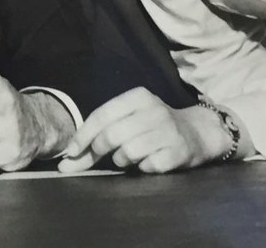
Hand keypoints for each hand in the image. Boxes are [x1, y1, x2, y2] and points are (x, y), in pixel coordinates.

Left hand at [57, 87, 232, 174]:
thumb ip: (99, 136)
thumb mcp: (130, 119)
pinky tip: (149, 161)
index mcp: (138, 97)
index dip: (83, 135)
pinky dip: (142, 168)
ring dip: (122, 160)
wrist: (198, 132)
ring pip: (127, 152)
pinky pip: (147, 167)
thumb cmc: (153, 126)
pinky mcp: (178, 152)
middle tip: (99, 156)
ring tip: (129, 157)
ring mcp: (168, 131)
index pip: (102, 115)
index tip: (71, 153)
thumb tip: (66, 164)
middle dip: (98, 150)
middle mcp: (154, 110)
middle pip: (112, 135)